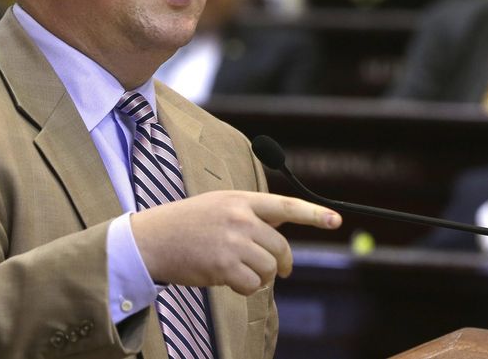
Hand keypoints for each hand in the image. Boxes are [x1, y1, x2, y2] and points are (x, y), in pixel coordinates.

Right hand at [130, 190, 340, 295]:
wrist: (152, 240)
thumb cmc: (185, 224)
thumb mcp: (218, 205)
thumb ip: (247, 213)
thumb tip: (279, 229)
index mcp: (239, 200)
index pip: (284, 205)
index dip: (313, 214)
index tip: (335, 219)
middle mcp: (239, 218)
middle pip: (280, 246)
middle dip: (281, 263)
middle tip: (278, 271)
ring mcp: (232, 242)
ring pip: (268, 268)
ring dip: (259, 276)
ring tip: (237, 270)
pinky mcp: (224, 265)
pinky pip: (252, 284)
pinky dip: (244, 287)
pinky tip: (227, 279)